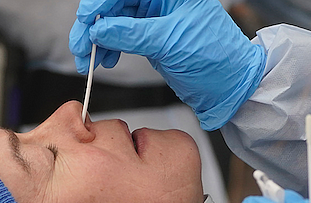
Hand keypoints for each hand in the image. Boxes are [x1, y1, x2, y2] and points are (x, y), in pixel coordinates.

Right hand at [69, 0, 265, 130]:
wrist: (229, 86)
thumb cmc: (214, 57)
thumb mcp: (169, 42)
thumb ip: (130, 33)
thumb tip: (97, 28)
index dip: (98, 5)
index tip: (84, 23)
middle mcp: (160, 0)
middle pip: (114, 5)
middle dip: (93, 26)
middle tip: (80, 48)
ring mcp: (154, 18)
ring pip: (113, 22)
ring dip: (97, 41)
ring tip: (90, 61)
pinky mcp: (150, 36)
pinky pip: (120, 37)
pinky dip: (109, 48)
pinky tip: (105, 60)